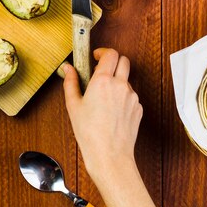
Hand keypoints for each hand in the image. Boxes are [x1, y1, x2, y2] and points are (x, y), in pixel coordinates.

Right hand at [63, 48, 142, 180]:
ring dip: (117, 80)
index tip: (95, 57)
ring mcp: (132, 97)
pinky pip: (130, 95)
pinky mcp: (138, 108)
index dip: (103, 52)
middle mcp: (121, 86)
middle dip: (113, 61)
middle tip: (100, 70)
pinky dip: (121, 96)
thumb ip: (70, 82)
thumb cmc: (89, 132)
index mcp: (103, 81)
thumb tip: (68, 69)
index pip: (111, 54)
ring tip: (102, 97)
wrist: (109, 154)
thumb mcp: (73, 105)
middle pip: (124, 60)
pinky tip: (110, 110)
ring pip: (126, 79)